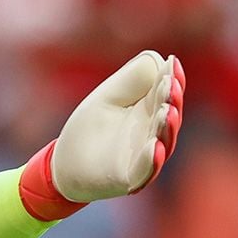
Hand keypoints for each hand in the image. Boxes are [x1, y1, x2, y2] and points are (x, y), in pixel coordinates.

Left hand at [19, 51, 184, 220]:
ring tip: (167, 112)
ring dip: (167, 127)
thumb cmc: (90, 128)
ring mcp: (144, 156)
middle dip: (172, 100)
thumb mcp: (107, 97)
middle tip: (171, 85)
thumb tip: (158, 60)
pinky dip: (152, 160)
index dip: (173, 78)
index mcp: (149, 110)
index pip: (168, 93)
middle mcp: (153, 133)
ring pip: (163, 142)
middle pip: (170, 116)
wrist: (64, 164)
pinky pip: (146, 170)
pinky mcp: (130, 177)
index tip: (172, 62)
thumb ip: (130, 80)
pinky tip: (155, 146)